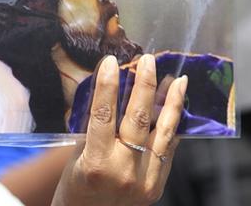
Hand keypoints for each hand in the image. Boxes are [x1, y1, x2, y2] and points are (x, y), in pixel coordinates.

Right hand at [52, 54, 186, 205]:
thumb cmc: (74, 190)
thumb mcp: (76, 157)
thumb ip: (96, 130)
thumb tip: (113, 94)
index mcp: (96, 163)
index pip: (102, 115)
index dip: (107, 86)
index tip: (111, 62)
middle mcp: (123, 171)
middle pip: (137, 119)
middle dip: (144, 85)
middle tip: (147, 60)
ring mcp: (144, 181)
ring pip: (162, 133)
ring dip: (170, 103)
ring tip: (176, 79)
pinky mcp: (157, 186)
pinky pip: (168, 150)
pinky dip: (172, 126)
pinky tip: (175, 108)